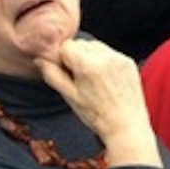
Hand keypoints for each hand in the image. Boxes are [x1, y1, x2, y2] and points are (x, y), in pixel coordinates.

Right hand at [35, 40, 161, 167]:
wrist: (126, 125)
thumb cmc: (96, 114)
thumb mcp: (69, 96)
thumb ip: (52, 74)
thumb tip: (40, 59)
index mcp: (88, 65)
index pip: (66, 45)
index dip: (62, 59)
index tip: (67, 73)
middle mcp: (106, 57)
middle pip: (81, 43)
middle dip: (76, 56)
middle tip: (80, 78)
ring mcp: (120, 58)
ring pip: (96, 46)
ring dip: (90, 56)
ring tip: (93, 79)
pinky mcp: (129, 61)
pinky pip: (110, 53)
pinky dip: (104, 61)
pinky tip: (105, 79)